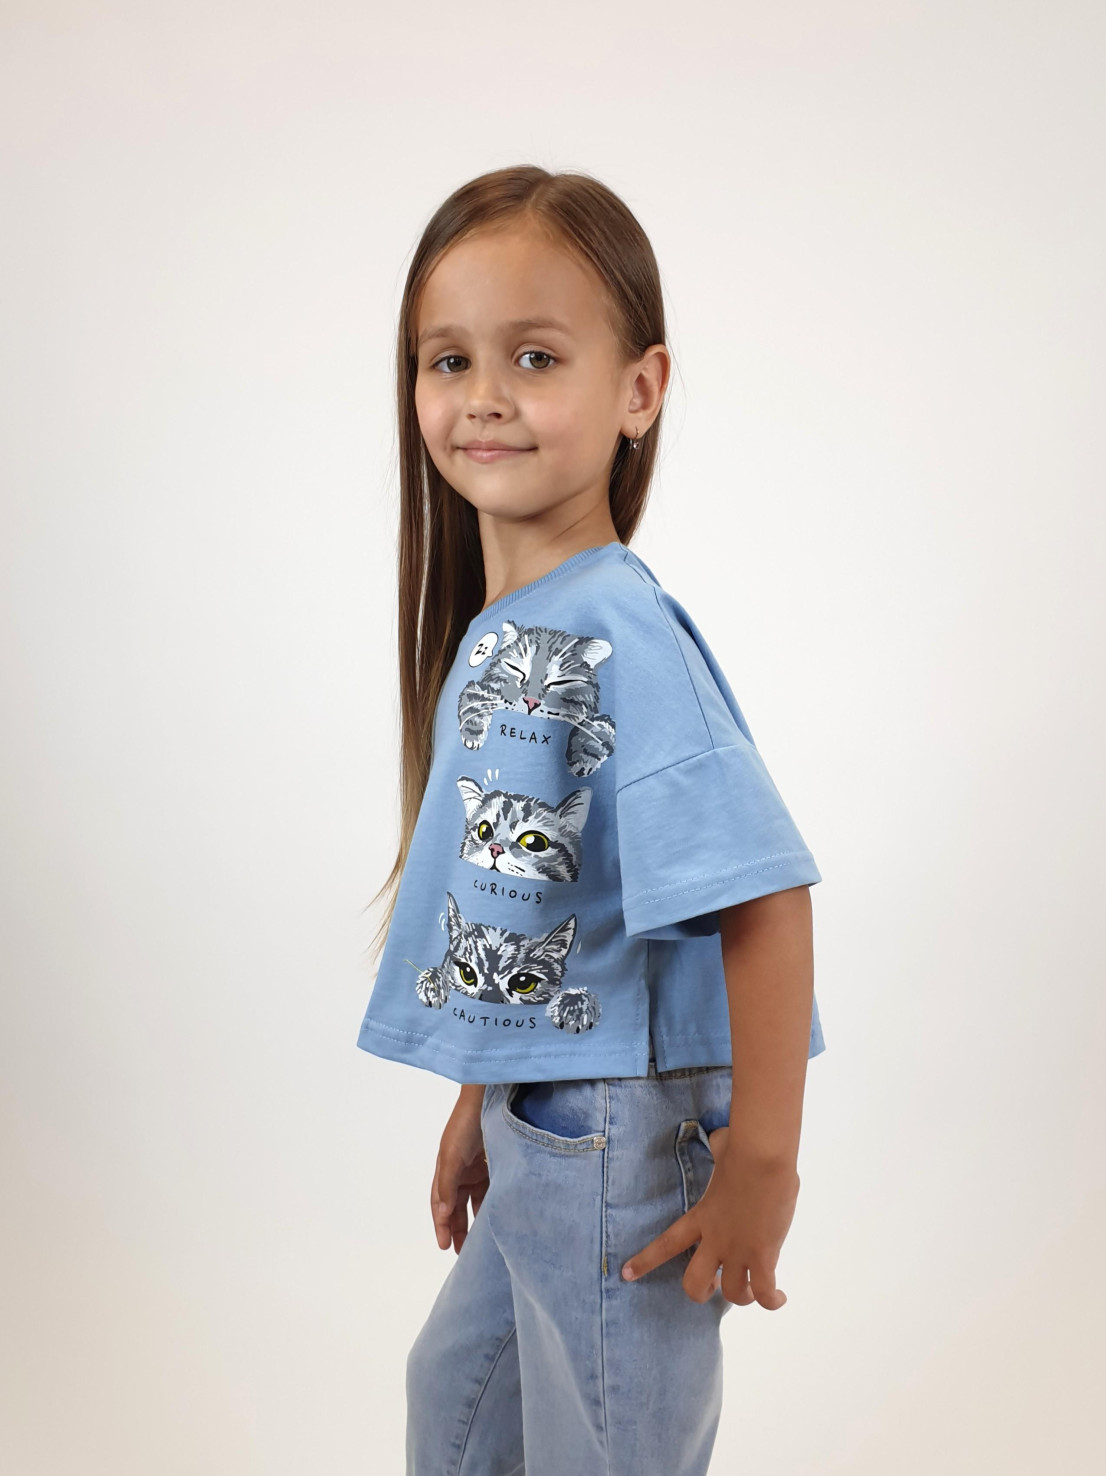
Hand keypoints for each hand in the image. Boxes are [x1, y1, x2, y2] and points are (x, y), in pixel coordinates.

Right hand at [431, 1094, 489, 1253]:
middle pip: (457, 1206)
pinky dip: (492, 1204)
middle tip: (462, 1253)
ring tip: (480, 1242)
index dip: (441, 1225)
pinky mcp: (497, 1163)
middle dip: (458, 1228)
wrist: (490, 1097)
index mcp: (446, 1168)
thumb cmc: (466, 1123)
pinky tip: (497, 1218)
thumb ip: (447, 1184)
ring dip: (476, 1220)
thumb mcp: (452, 1155)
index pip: (440, 1203)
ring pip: (475, 1200)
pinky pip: (492, 1190)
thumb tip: (443, 1213)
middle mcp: (461, 1170)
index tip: (445, 1246)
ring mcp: (479, 1167)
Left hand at [620, 1124, 798, 1307]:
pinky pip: (764, 1292)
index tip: (626, 1274)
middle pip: (694, 1283)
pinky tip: (779, 1297)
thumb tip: (722, 1137)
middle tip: (715, 1284)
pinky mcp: (763, 1255)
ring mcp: (738, 1250)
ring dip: (742, 1296)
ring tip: (754, 1289)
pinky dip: (773, 1301)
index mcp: (701, 1217)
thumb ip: (717, 1150)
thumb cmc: (741, 1148)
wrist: (761, 1157)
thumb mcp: (721, 1150)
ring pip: (733, 1294)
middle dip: (701, 1291)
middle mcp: (715, 1239)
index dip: (645, 1261)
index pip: (665, 1244)